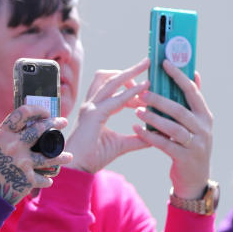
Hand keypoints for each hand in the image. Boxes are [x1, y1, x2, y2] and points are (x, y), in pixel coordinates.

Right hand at [0, 104, 71, 205]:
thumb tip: (23, 131)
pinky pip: (44, 178)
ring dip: (62, 156)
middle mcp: (13, 145)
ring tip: (68, 156)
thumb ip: (5, 139)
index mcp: (2, 135)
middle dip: (55, 123)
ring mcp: (22, 162)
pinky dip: (46, 180)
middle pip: (41, 129)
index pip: (23, 113)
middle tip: (63, 122)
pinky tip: (48, 180)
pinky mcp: (27, 178)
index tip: (46, 112)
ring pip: (50, 155)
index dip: (37, 109)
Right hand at [66, 58, 150, 172]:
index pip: (112, 89)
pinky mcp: (93, 115)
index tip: (146, 84)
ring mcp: (91, 107)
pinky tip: (145, 89)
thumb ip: (137, 139)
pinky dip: (131, 92)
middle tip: (147, 62)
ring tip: (146, 69)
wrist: (77, 169)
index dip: (130, 85)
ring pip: (110, 81)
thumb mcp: (121, 145)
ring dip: (129, 73)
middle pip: (109, 77)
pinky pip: (115, 99)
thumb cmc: (94, 157)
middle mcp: (92, 104)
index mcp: (96, 109)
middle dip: (129, 69)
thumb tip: (155, 136)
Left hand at [133, 59, 213, 198]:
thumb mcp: (197, 123)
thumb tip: (194, 73)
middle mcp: (204, 128)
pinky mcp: (185, 158)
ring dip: (153, 118)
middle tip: (142, 91)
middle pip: (181, 110)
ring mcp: (196, 144)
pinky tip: (136, 129)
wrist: (195, 179)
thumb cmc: (191, 145)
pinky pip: (165, 145)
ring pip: (173, 128)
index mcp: (205, 115)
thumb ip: (193, 101)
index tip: (164, 63)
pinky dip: (150, 136)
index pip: (193, 92)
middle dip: (160, 99)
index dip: (179, 76)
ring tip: (137, 110)